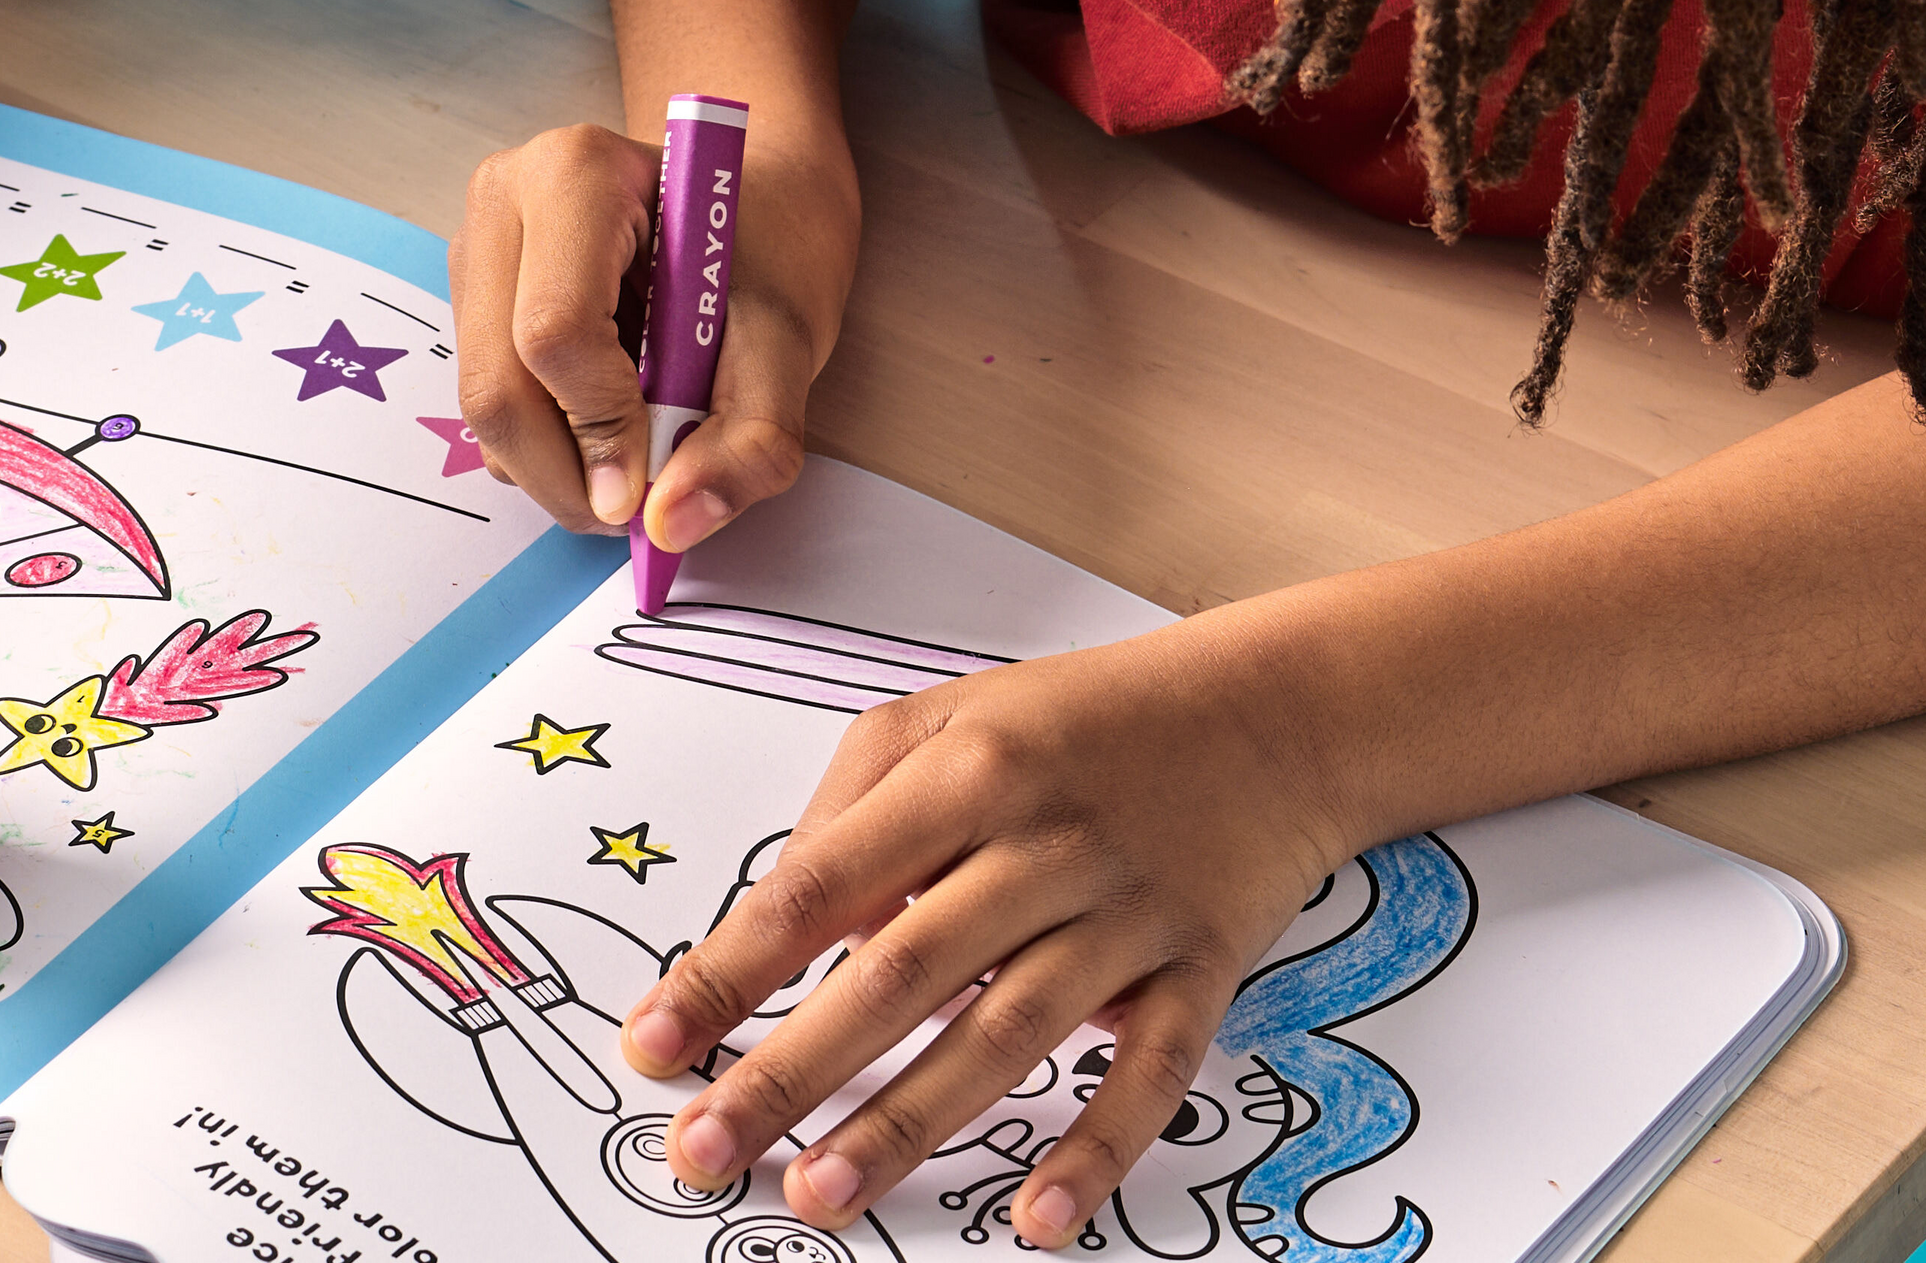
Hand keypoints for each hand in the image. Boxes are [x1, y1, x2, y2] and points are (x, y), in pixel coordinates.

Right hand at [448, 122, 855, 549]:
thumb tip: (672, 523)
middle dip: (570, 472)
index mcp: (578, 174)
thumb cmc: (769, 250)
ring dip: (562, 464)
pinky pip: (488, 403)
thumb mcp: (788, 340)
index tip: (657, 487)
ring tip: (643, 449)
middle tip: (642, 507)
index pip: (555, 331)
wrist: (754, 205)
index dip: (602, 427)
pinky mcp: (472, 295)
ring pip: (487, 405)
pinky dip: (548, 443)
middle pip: (499, 381)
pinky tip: (610, 414)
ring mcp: (477, 247)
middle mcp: (504, 199)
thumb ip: (750, 438)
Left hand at [621, 615, 1351, 1246]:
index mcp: (965, 773)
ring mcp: (1124, 917)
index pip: (819, 884)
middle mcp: (1039, 846)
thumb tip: (794, 921)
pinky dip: (1092, 1151)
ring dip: (904, 1126)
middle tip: (704, 1149)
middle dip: (789, 1071)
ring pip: (1001, 1038)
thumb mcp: (949, 716)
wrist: (1270, 713)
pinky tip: (1034, 1218)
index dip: (729, 966)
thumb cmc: (1085, 719)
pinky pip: (1144, 1079)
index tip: (655, 1038)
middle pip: (897, 976)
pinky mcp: (1198, 974)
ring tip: (818, 1196)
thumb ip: (856, 808)